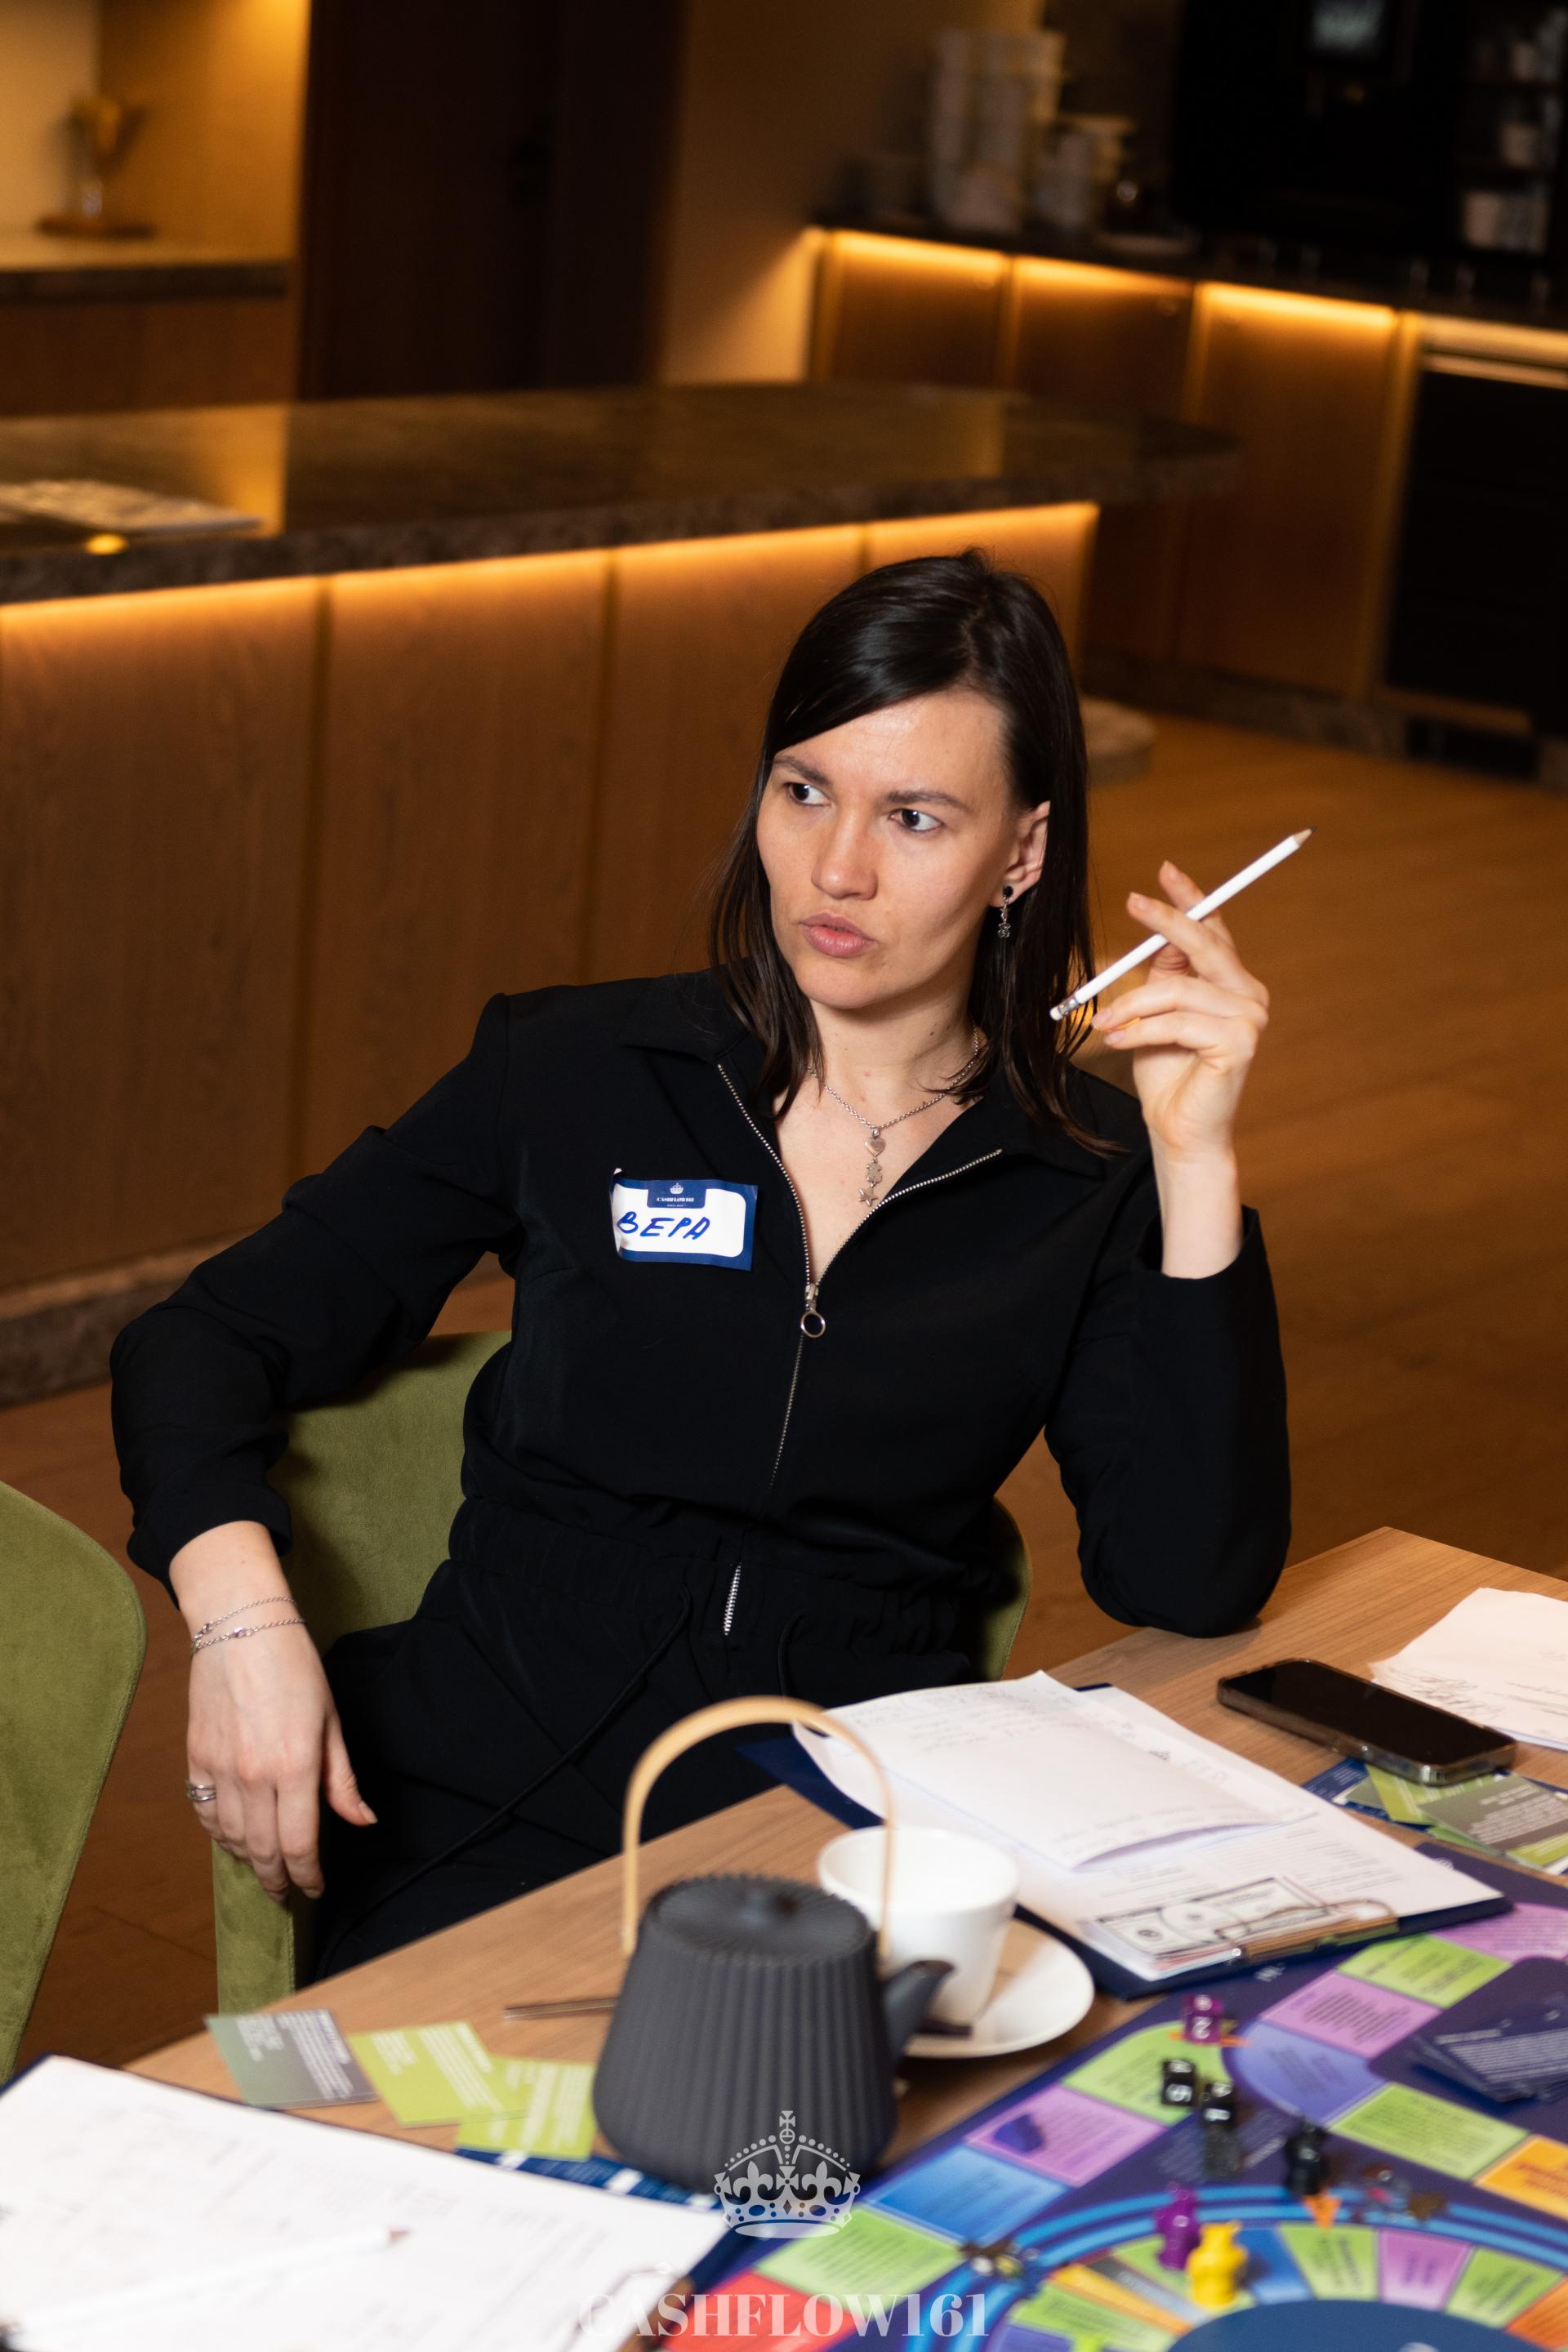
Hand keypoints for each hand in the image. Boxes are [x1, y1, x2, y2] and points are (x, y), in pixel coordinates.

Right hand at [187, 1622, 375, 1900]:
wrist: (240, 1627)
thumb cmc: (295, 1667)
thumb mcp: (331, 1722)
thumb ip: (342, 1780)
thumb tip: (362, 1821)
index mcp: (294, 1768)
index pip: (299, 1845)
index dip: (308, 1876)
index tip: (315, 1889)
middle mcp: (252, 1776)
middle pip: (262, 1852)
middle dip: (278, 1880)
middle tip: (288, 1893)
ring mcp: (219, 1770)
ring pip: (232, 1839)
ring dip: (250, 1860)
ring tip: (267, 1866)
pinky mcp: (196, 1758)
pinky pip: (206, 1814)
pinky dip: (221, 1835)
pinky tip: (236, 1837)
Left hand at [1090, 860, 1268, 1166]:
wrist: (1178, 1130)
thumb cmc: (1167, 1075)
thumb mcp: (1156, 1015)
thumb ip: (1163, 976)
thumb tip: (1157, 935)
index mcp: (1232, 984)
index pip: (1215, 931)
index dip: (1193, 900)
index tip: (1166, 871)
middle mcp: (1249, 996)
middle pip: (1206, 945)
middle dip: (1167, 920)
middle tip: (1133, 901)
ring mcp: (1250, 1019)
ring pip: (1179, 989)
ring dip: (1132, 1004)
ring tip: (1105, 1023)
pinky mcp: (1240, 1044)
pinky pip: (1177, 1022)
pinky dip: (1140, 1030)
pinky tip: (1119, 1041)